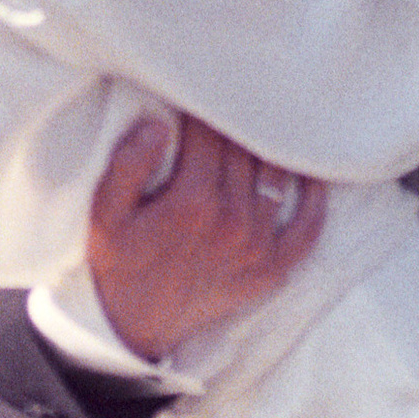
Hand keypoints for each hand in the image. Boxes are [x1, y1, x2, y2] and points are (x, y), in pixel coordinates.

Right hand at [85, 113, 324, 361]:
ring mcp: (258, 247)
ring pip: (276, 176)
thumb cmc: (118, 261)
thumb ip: (128, 164)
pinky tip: (308, 174)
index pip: (210, 133)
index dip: (202, 108)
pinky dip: (313, 199)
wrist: (133, 325)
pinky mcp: (272, 269)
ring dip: (269, 149)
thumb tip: (159, 124)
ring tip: (263, 127)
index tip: (199, 92)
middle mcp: (233, 221)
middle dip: (235, 123)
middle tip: (231, 102)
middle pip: (245, 150)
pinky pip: (308, 228)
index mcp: (192, 202)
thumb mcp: (105, 212)